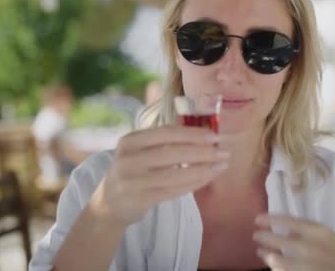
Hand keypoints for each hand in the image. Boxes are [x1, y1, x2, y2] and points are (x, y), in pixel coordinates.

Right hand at [89, 125, 229, 226]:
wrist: (109, 203)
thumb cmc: (134, 170)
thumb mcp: (140, 150)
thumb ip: (165, 141)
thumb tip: (205, 133)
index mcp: (131, 140)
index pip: (166, 133)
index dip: (192, 134)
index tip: (215, 135)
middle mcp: (129, 159)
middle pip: (173, 153)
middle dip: (203, 152)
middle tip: (224, 152)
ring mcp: (133, 181)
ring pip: (175, 174)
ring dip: (203, 169)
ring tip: (222, 165)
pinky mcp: (140, 199)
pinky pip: (173, 190)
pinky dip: (194, 183)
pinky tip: (208, 177)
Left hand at [253, 214, 334, 270]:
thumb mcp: (332, 237)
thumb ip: (312, 234)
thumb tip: (291, 231)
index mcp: (318, 232)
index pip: (287, 221)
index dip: (270, 219)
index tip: (258, 218)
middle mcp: (310, 247)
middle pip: (278, 240)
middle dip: (264, 237)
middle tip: (256, 235)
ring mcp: (306, 266)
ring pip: (277, 261)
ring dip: (267, 256)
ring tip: (262, 252)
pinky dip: (278, 269)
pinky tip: (274, 267)